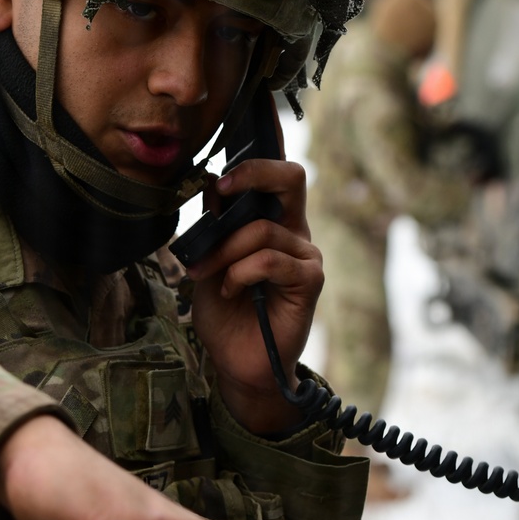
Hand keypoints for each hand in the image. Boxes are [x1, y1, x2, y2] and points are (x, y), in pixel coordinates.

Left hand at [185, 157, 322, 434]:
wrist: (237, 364)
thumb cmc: (226, 315)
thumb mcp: (209, 262)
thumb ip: (214, 226)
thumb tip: (210, 181)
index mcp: (272, 223)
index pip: (277, 176)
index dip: (260, 155)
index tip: (221, 169)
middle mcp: (294, 233)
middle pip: (292, 178)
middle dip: (253, 175)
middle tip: (221, 190)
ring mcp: (305, 255)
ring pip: (263, 230)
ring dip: (225, 251)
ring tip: (207, 275)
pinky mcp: (310, 280)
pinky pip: (270, 260)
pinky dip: (240, 273)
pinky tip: (230, 291)